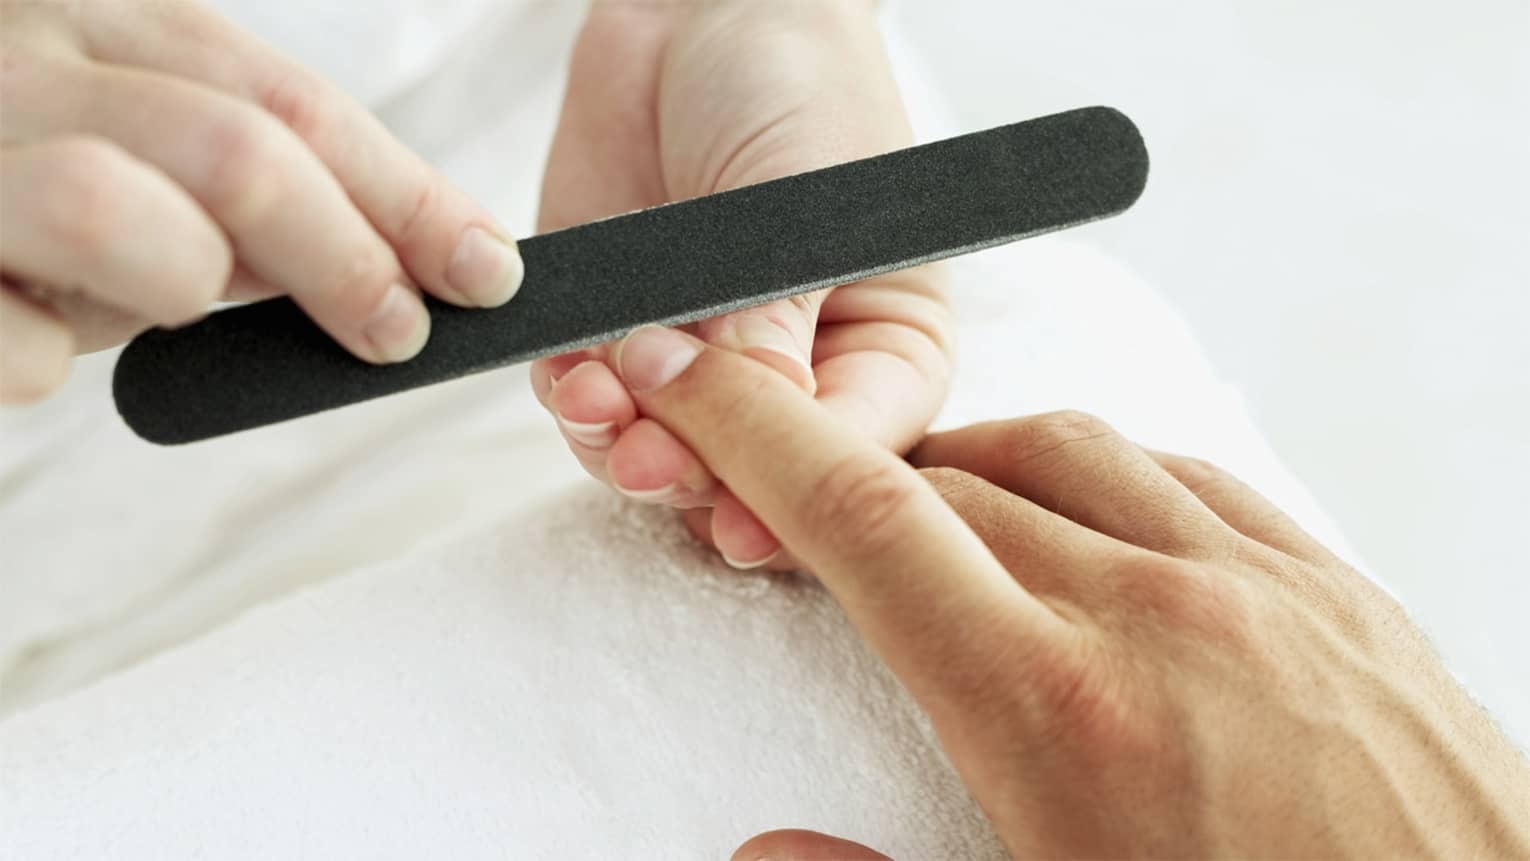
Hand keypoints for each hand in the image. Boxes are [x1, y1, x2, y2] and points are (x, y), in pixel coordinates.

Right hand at [0, 0, 523, 403]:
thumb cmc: (8, 199)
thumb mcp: (127, 156)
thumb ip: (239, 187)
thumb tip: (408, 257)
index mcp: (95, 22)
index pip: (287, 98)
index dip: (405, 190)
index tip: (488, 270)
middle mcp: (17, 57)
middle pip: (234, 145)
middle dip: (344, 252)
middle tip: (395, 334)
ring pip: (116, 213)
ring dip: (177, 283)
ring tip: (159, 302)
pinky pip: (10, 344)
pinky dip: (35, 360)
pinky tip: (13, 336)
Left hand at [529, 0, 951, 568]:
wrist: (699, 11)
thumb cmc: (800, 90)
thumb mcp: (808, 208)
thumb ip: (775, 326)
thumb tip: (750, 436)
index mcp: (886, 354)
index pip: (855, 457)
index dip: (799, 501)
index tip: (744, 523)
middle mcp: (796, 378)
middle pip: (752, 481)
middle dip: (696, 478)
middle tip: (650, 459)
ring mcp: (703, 364)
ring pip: (665, 459)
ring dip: (624, 449)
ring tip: (598, 405)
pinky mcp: (620, 337)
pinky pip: (593, 407)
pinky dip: (576, 406)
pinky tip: (571, 377)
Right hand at [594, 326, 1529, 858]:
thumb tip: (763, 849)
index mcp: (1055, 712)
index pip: (861, 520)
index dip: (753, 429)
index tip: (690, 373)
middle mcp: (1154, 614)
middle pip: (952, 481)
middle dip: (856, 477)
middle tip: (813, 515)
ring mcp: (1260, 586)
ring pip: (1069, 453)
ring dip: (977, 467)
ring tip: (938, 513)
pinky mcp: (1338, 589)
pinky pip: (1190, 476)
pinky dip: (1105, 478)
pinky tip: (1091, 519)